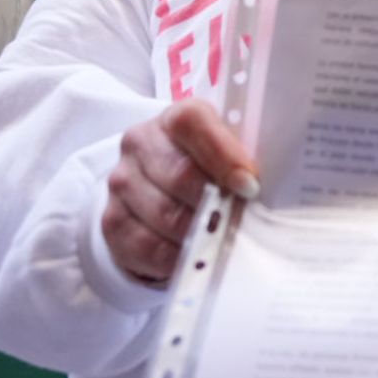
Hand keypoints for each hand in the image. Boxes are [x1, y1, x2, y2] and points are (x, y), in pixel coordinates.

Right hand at [103, 99, 259, 283]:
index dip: (222, 154)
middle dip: (215, 203)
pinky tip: (197, 258)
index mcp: (175, 119)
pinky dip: (178, 257)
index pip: (191, 123)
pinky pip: (147, 246)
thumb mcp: (228, 154)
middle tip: (241, 222)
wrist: (161, 191)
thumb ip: (244, 162)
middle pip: (178, 175)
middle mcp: (141, 143)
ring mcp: (122, 182)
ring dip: (199, 234)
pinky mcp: (113, 221)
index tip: (250, 184)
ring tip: (223, 241)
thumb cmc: (208, 169)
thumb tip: (264, 191)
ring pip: (164, 215)